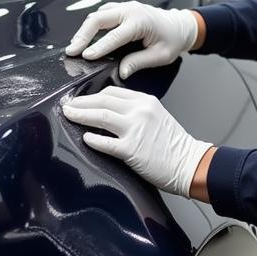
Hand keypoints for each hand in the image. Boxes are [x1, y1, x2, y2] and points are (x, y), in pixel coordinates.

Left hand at [62, 86, 212, 197]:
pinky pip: (105, 142)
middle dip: (81, 103)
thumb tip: (109, 111)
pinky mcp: (131, 149)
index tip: (80, 99)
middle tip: (67, 106)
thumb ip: (136, 110)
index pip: (112, 92)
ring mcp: (135, 130)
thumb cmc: (173, 144)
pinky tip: (84, 137)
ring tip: (69, 116)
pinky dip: (93, 139)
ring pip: (100, 116)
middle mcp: (139, 111)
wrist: (189, 163)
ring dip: (81, 115)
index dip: (92, 95)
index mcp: (145, 101)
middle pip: (102, 101)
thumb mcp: (156, 116)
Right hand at [65, 2, 199, 79]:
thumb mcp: (160, 56)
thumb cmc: (172, 40)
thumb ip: (138, 62)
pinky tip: (86, 37)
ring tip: (75, 45)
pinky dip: (92, 25)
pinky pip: (102, 14)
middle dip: (83, 35)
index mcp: (140, 21)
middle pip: (98, 18)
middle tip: (72, 50)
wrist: (180, 26)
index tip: (86, 56)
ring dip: (85, 29)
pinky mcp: (121, 9)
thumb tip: (122, 71)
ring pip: (98, 15)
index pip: (114, 36)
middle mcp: (130, 10)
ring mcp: (125, 7)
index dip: (99, 47)